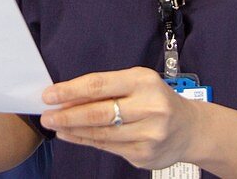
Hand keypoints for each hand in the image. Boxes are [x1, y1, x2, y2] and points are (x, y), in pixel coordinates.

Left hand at [39, 67, 201, 169]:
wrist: (190, 129)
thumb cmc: (156, 99)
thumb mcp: (136, 82)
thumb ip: (104, 89)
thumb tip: (66, 96)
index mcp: (143, 82)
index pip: (99, 85)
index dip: (70, 91)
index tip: (49, 95)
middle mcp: (149, 108)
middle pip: (98, 113)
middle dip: (67, 115)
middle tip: (46, 115)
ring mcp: (149, 134)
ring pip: (101, 133)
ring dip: (73, 130)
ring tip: (56, 125)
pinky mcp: (145, 155)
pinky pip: (108, 147)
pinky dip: (86, 141)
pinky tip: (72, 136)